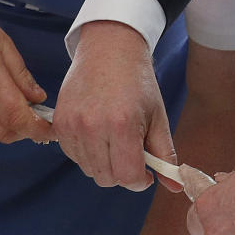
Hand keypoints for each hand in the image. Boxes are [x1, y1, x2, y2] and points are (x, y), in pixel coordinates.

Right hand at [0, 0, 52, 145]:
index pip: (19, 119)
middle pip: (4, 133)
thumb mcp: (1, 43)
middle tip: (26, 112)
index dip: (38, 129)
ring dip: (1, 131)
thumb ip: (21, 74)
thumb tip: (38, 98)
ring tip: (3, 110)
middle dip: (22, 128)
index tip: (49, 129)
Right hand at [54, 21, 176, 191]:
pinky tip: (98, 131)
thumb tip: (176, 186)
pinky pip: (74, 156)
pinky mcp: (59, 123)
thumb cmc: (137, 81)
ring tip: (114, 136)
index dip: (141, 180)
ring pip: (90, 170)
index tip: (146, 171)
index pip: (128, 177)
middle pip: (107, 178)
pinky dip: (87, 152)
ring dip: (104, 163)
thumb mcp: (158, 115)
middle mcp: (92, 127)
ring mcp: (72, 125)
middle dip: (123, 171)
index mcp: (122, 125)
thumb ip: (165, 154)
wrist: (109, 48)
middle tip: (131, 149)